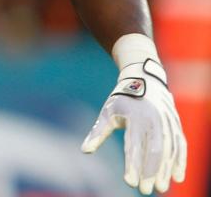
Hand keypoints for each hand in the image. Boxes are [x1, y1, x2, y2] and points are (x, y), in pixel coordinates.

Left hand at [82, 58, 186, 193]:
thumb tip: (84, 151)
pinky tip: (177, 177)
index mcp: (135, 117)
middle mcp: (153, 119)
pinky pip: (180, 145)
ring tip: (160, 188)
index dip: (132, 165)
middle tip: (145, 191)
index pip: (134, 146)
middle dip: (150, 172)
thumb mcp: (107, 112)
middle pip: (154, 150)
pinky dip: (180, 161)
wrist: (144, 79)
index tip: (129, 182)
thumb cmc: (122, 98)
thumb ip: (98, 132)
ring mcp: (167, 122)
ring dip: (165, 170)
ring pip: (169, 150)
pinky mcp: (176, 124)